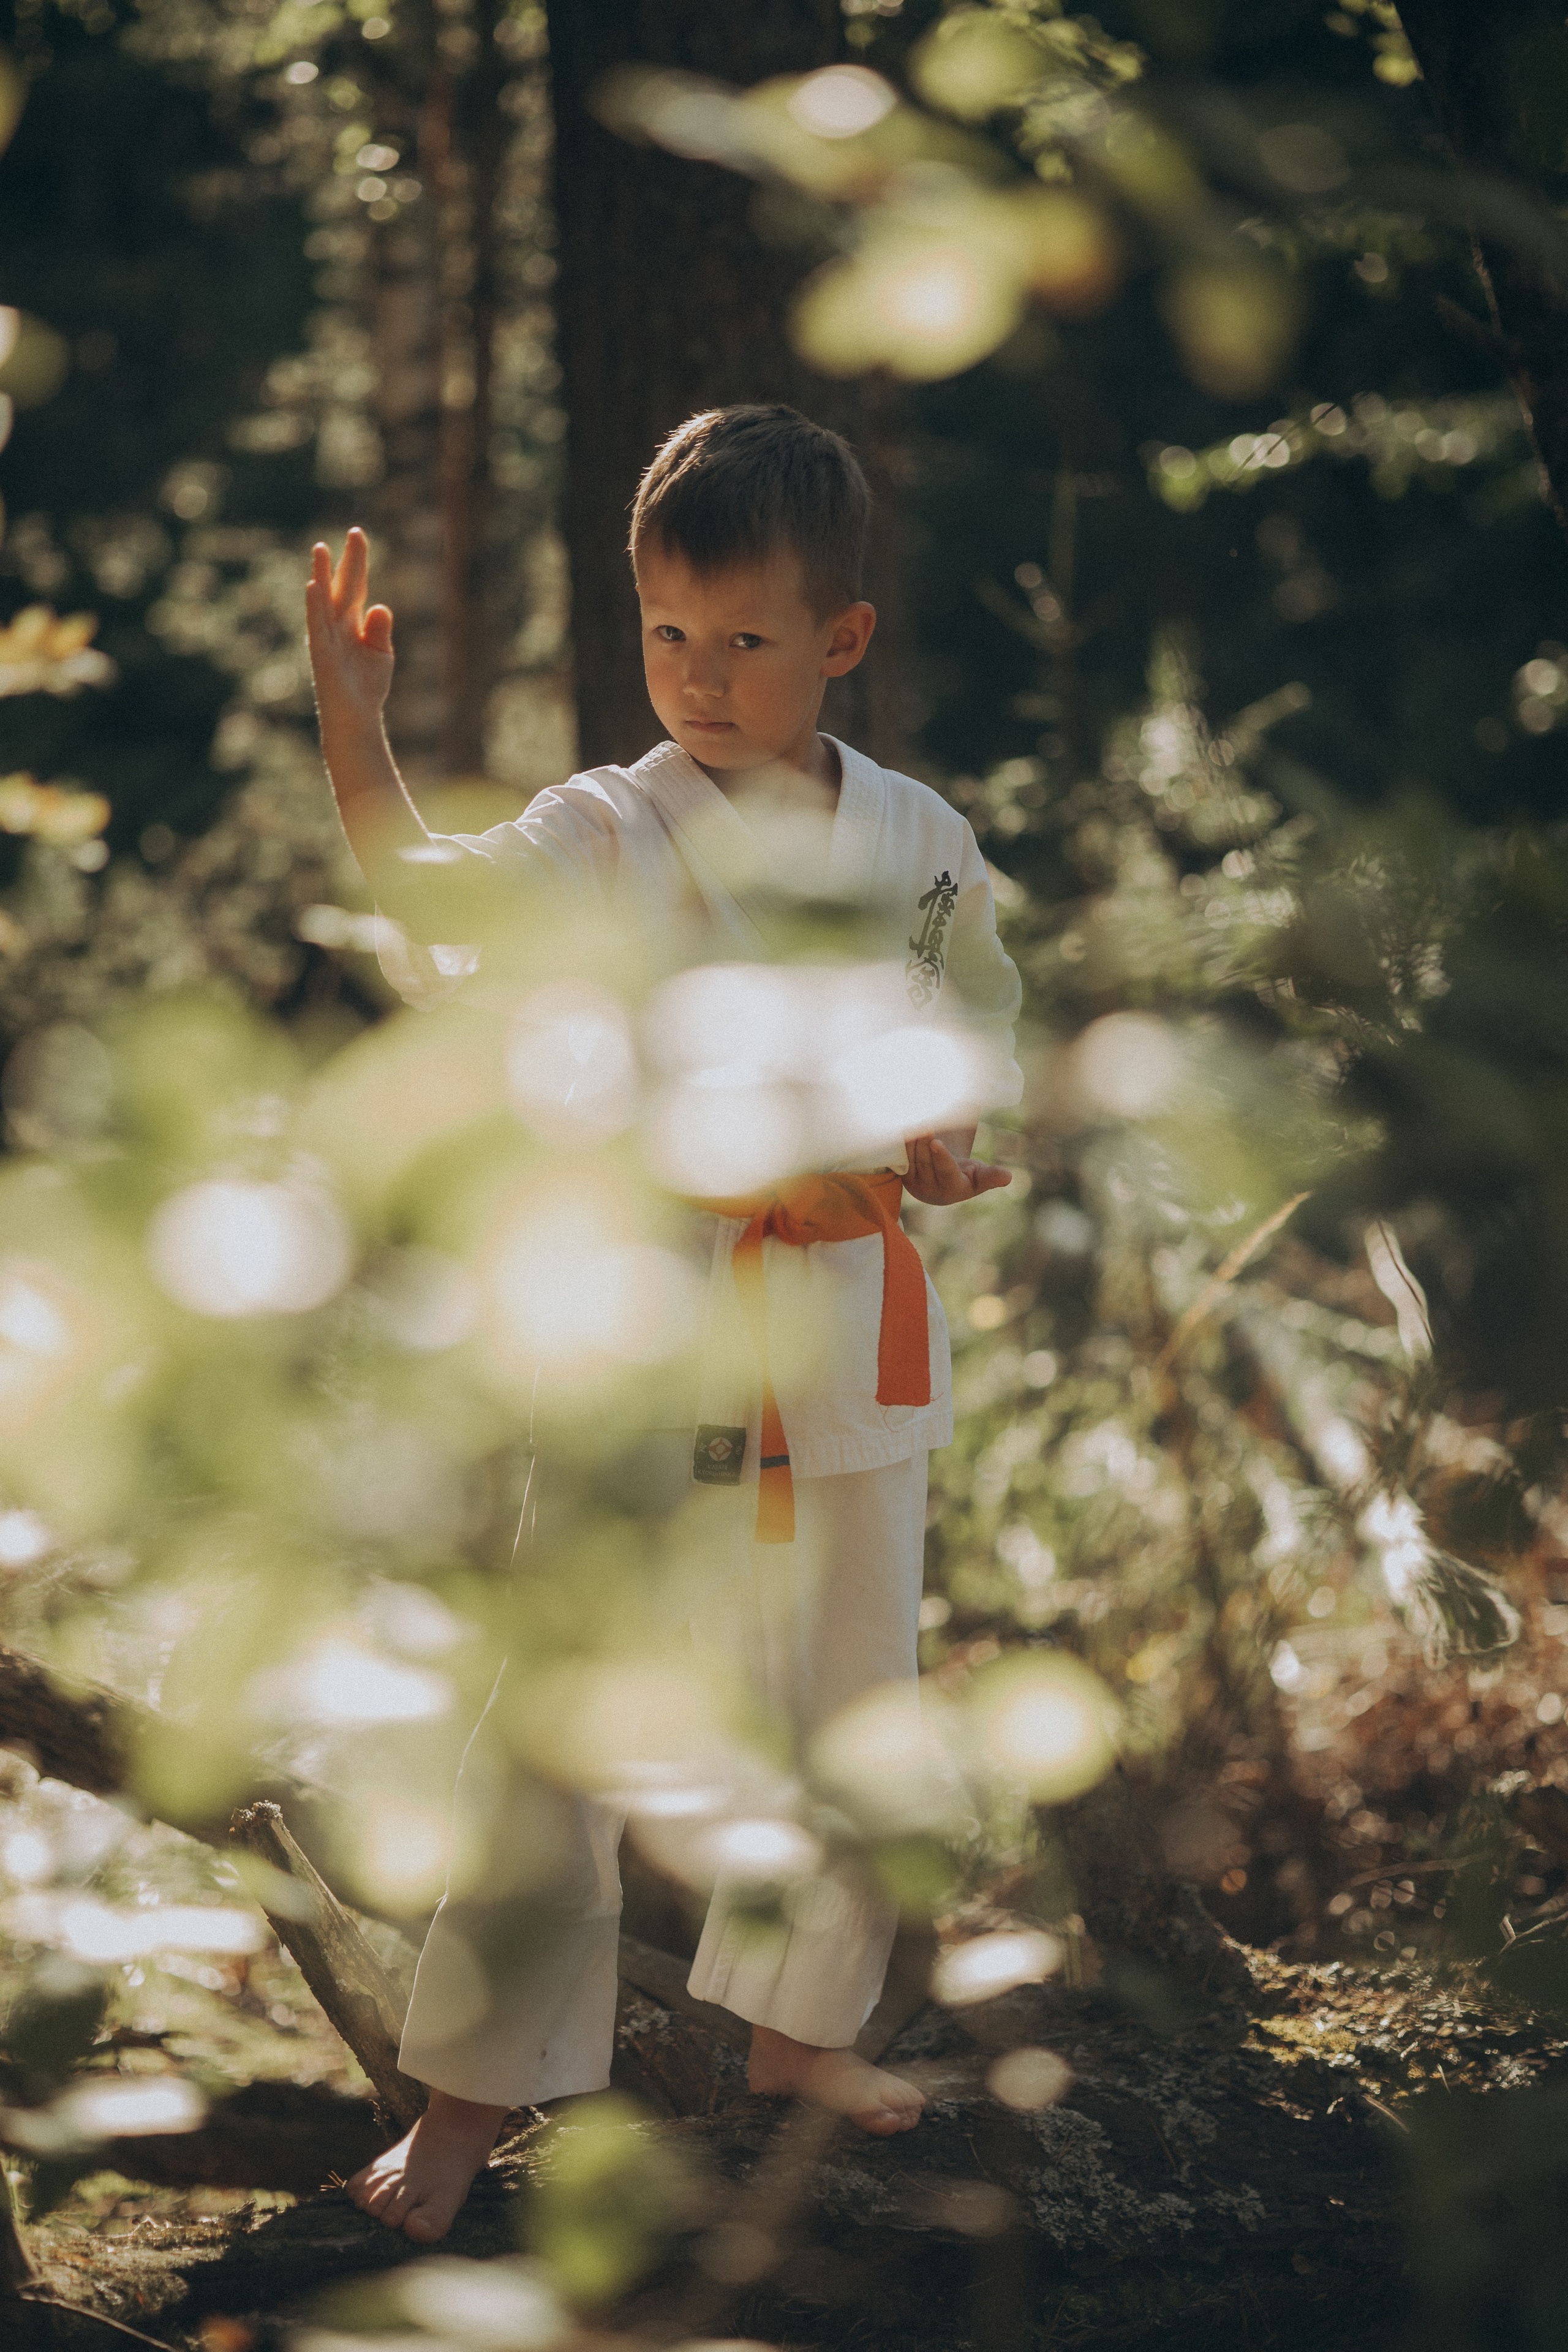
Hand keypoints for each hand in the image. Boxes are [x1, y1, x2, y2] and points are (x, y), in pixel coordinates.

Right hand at [306, 528, 394, 732]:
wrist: (357, 719)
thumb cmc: (367, 686)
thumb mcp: (381, 654)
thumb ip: (380, 630)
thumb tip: (379, 606)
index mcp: (352, 621)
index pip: (354, 584)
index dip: (357, 561)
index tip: (358, 535)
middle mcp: (336, 625)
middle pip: (341, 586)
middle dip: (346, 560)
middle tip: (355, 532)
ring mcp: (327, 638)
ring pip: (323, 601)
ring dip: (321, 575)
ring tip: (320, 549)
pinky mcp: (322, 654)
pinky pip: (317, 627)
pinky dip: (314, 606)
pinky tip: (312, 586)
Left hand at [903, 1132, 1012, 1204]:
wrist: (944, 1182)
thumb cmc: (967, 1176)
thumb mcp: (981, 1176)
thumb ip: (992, 1176)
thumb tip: (1008, 1177)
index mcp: (953, 1189)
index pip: (946, 1171)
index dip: (941, 1157)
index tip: (936, 1142)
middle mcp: (931, 1190)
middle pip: (926, 1163)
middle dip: (924, 1143)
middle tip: (924, 1124)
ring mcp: (915, 1184)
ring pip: (912, 1160)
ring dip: (912, 1142)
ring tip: (914, 1124)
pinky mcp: (904, 1177)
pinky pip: (902, 1159)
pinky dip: (903, 1144)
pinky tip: (903, 1130)